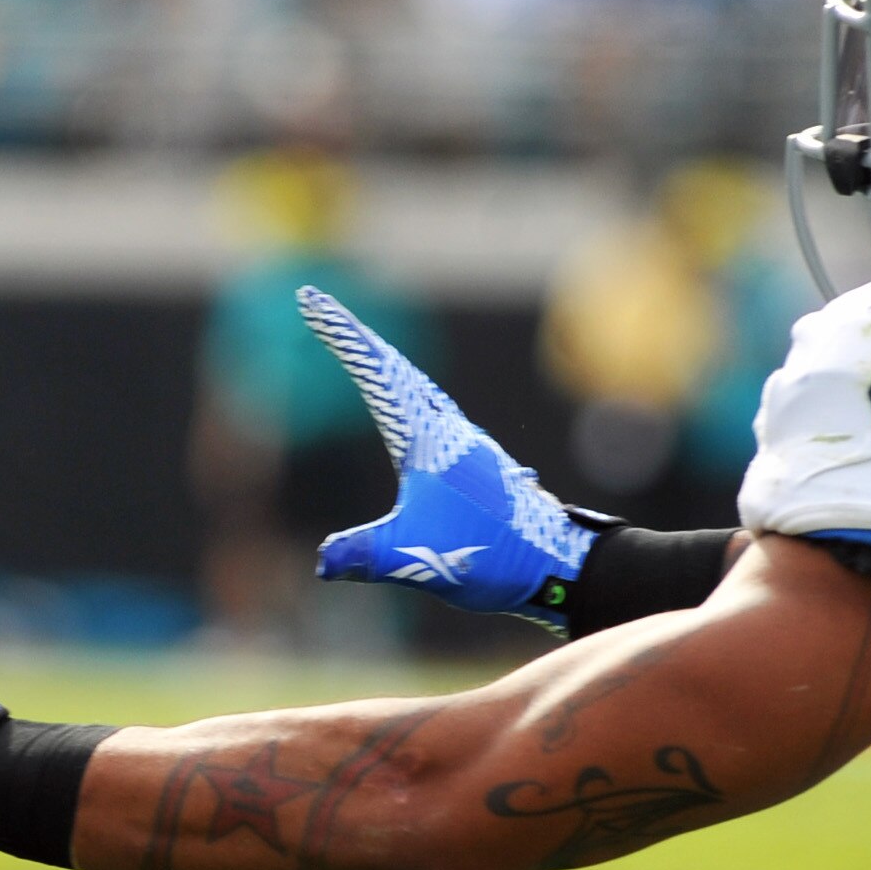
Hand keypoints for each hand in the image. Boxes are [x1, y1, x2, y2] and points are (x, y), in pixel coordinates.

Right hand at [300, 286, 597, 629]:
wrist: (559, 569)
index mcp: (428, 438)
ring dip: (383, 363)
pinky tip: (408, 407)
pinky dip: (404, 392)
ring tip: (360, 349)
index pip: (376, 371)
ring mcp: (464, 445)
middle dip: (355, 339)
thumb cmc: (493, 556)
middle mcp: (447, 430)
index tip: (311, 300)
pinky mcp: (472, 465)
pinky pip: (428, 410)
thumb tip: (322, 560)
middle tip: (323, 311)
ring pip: (416, 387)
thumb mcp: (417, 558)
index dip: (341, 335)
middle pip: (395, 368)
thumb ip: (366, 554)